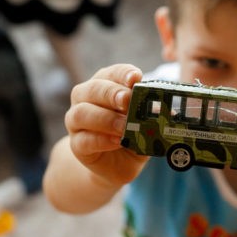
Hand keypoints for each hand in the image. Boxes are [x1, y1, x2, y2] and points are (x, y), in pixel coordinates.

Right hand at [65, 63, 146, 185]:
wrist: (118, 163)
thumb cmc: (132, 135)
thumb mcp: (144, 123)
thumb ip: (148, 114)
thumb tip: (160, 108)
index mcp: (104, 85)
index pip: (112, 73)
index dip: (123, 74)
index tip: (136, 78)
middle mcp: (85, 99)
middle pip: (93, 89)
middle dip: (111, 93)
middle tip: (127, 100)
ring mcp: (76, 122)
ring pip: (82, 113)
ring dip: (105, 118)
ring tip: (123, 127)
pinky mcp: (76, 144)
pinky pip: (84, 140)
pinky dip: (101, 140)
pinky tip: (116, 142)